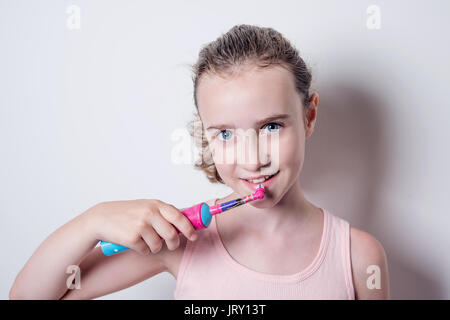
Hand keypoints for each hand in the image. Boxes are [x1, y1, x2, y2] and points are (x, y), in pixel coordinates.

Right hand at [83, 199, 197, 255]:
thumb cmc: (127, 213)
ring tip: (147, 241)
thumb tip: (186, 223)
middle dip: (174, 243)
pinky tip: (136, 242)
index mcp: (156, 205)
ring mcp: (140, 225)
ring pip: (159, 245)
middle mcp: (149, 213)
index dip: (189, 228)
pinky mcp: (132, 238)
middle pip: (172, 234)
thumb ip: (164, 213)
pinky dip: (143, 250)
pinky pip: (146, 250)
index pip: (179, 217)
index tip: (194, 236)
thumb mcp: (147, 207)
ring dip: (155, 247)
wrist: (102, 218)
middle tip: (171, 244)